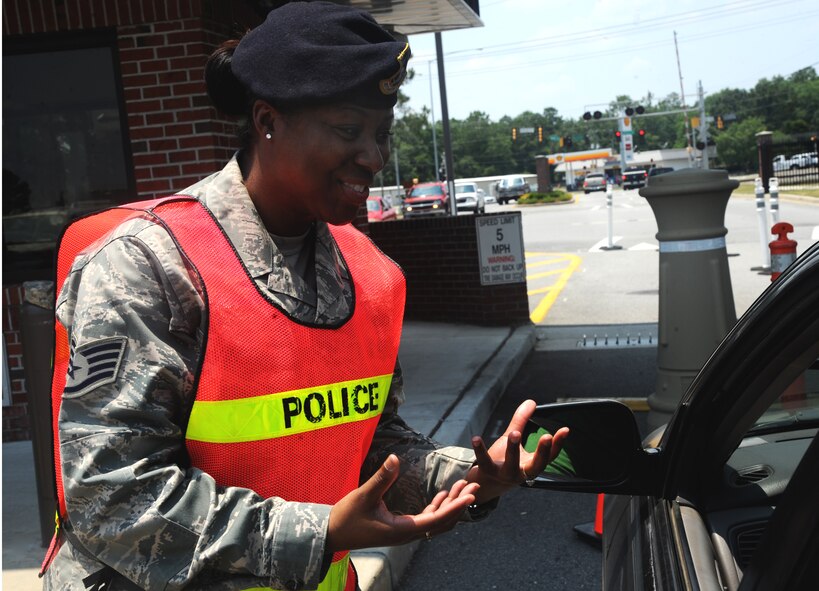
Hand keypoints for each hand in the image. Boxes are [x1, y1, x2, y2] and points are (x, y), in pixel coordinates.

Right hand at [327, 454, 478, 551]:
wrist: (331, 534)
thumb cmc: (346, 517)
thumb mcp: (363, 495)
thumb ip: (381, 478)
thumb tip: (395, 459)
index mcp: (403, 529)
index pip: (436, 519)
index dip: (454, 506)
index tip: (470, 495)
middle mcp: (408, 534)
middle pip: (441, 521)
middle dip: (458, 503)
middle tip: (474, 485)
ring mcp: (404, 532)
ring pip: (435, 520)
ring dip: (449, 504)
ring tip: (463, 487)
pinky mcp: (400, 528)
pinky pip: (426, 519)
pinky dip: (437, 507)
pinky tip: (442, 495)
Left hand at [466, 399, 568, 502]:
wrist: (486, 480)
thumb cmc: (504, 458)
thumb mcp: (513, 439)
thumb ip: (522, 422)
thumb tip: (531, 402)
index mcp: (532, 464)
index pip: (550, 456)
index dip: (558, 444)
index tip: (565, 429)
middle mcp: (522, 472)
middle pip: (536, 465)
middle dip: (542, 451)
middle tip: (546, 436)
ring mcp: (506, 474)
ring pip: (512, 464)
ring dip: (513, 449)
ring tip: (514, 433)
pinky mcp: (489, 472)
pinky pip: (485, 461)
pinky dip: (480, 450)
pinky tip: (476, 438)